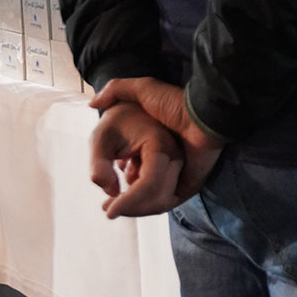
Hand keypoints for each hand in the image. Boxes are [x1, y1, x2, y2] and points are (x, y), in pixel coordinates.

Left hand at [89, 101, 186, 218]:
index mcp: (160, 144)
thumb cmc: (116, 121)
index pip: (150, 184)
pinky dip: (145, 198)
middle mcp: (178, 155)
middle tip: (107, 208)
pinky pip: (167, 192)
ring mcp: (181, 162)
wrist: (136, 107)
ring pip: (166, 199)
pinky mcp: (179, 168)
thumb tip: (110, 193)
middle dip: (133, 208)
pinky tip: (128, 183)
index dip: (129, 203)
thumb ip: (98, 165)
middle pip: (161, 197)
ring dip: (140, 205)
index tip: (107, 212)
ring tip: (115, 196)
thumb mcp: (100, 138)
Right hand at [91, 78, 224, 209]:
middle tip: (106, 206)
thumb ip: (117, 89)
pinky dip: (144, 206)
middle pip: (138, 192)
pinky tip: (126, 202)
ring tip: (113, 205)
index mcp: (153, 148)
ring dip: (129, 205)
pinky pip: (163, 203)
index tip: (105, 187)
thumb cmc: (174, 103)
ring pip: (148, 200)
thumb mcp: (143, 90)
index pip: (132, 174)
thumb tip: (93, 103)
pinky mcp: (187, 186)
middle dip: (121, 201)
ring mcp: (177, 176)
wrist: (202, 114)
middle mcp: (165, 164)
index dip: (112, 182)